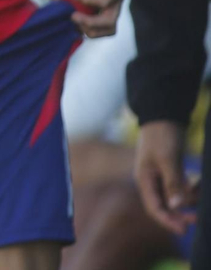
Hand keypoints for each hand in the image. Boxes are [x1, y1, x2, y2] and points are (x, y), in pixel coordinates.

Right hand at [52, 0, 129, 36]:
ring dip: (90, 22)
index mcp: (103, 2)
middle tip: (73, 22)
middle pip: (110, 29)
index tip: (68, 24)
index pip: (102, 27)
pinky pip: (105, 1)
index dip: (86, 30)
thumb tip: (52, 10)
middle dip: (90, 31)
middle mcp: (114, 1)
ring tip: (74, 16)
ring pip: (111, 21)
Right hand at [137, 119, 197, 234]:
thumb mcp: (168, 159)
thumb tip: (177, 206)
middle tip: (197, 219)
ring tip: (201, 197)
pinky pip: (181, 188)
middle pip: (165, 206)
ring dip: (189, 201)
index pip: (154, 208)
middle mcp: (151, 181)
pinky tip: (199, 186)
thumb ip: (173, 183)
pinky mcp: (171, 170)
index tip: (185, 230)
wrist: (164, 114)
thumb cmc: (162, 136)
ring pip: (175, 198)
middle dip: (181, 214)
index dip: (168, 221)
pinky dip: (190, 190)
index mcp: (144, 179)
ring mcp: (161, 175)